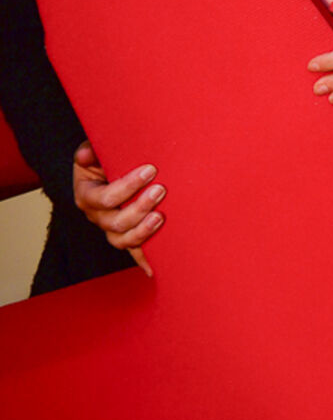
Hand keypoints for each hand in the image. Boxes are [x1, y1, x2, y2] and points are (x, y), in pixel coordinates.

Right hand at [72, 140, 162, 269]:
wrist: (112, 170)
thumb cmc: (107, 158)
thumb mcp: (96, 151)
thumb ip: (91, 151)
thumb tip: (85, 155)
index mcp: (87, 195)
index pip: (104, 197)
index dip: (127, 186)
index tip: (150, 170)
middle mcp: (98, 216)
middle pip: (115, 222)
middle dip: (139, 207)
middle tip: (160, 190)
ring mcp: (112, 228)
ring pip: (123, 240)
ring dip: (143, 231)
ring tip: (161, 216)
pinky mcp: (128, 235)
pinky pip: (134, 252)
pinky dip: (143, 261)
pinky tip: (154, 268)